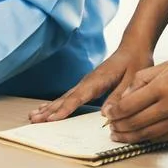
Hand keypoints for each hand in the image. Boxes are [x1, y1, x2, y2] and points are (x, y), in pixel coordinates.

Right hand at [29, 47, 152, 122]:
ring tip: (33, 116)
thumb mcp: (133, 80)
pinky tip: (47, 108)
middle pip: (65, 97)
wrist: (133, 48)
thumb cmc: (135, 62)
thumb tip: (104, 115)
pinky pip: (68, 96)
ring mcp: (85, 82)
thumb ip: (119, 96)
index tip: (51, 119)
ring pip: (63, 97)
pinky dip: (56, 103)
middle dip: (49, 110)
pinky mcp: (86, 85)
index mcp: (98, 80)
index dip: (64, 109)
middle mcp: (87, 81)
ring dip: (48, 107)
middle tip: (33, 120)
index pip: (78, 97)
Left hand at [105, 49, 167, 142]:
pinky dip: (150, 138)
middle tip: (110, 128)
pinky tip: (141, 136)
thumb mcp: (166, 65)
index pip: (130, 105)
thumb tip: (124, 98)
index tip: (107, 114)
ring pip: (150, 134)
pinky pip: (165, 137)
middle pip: (137, 123)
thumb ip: (141, 80)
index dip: (115, 112)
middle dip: (120, 127)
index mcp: (164, 87)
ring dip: (131, 137)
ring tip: (120, 135)